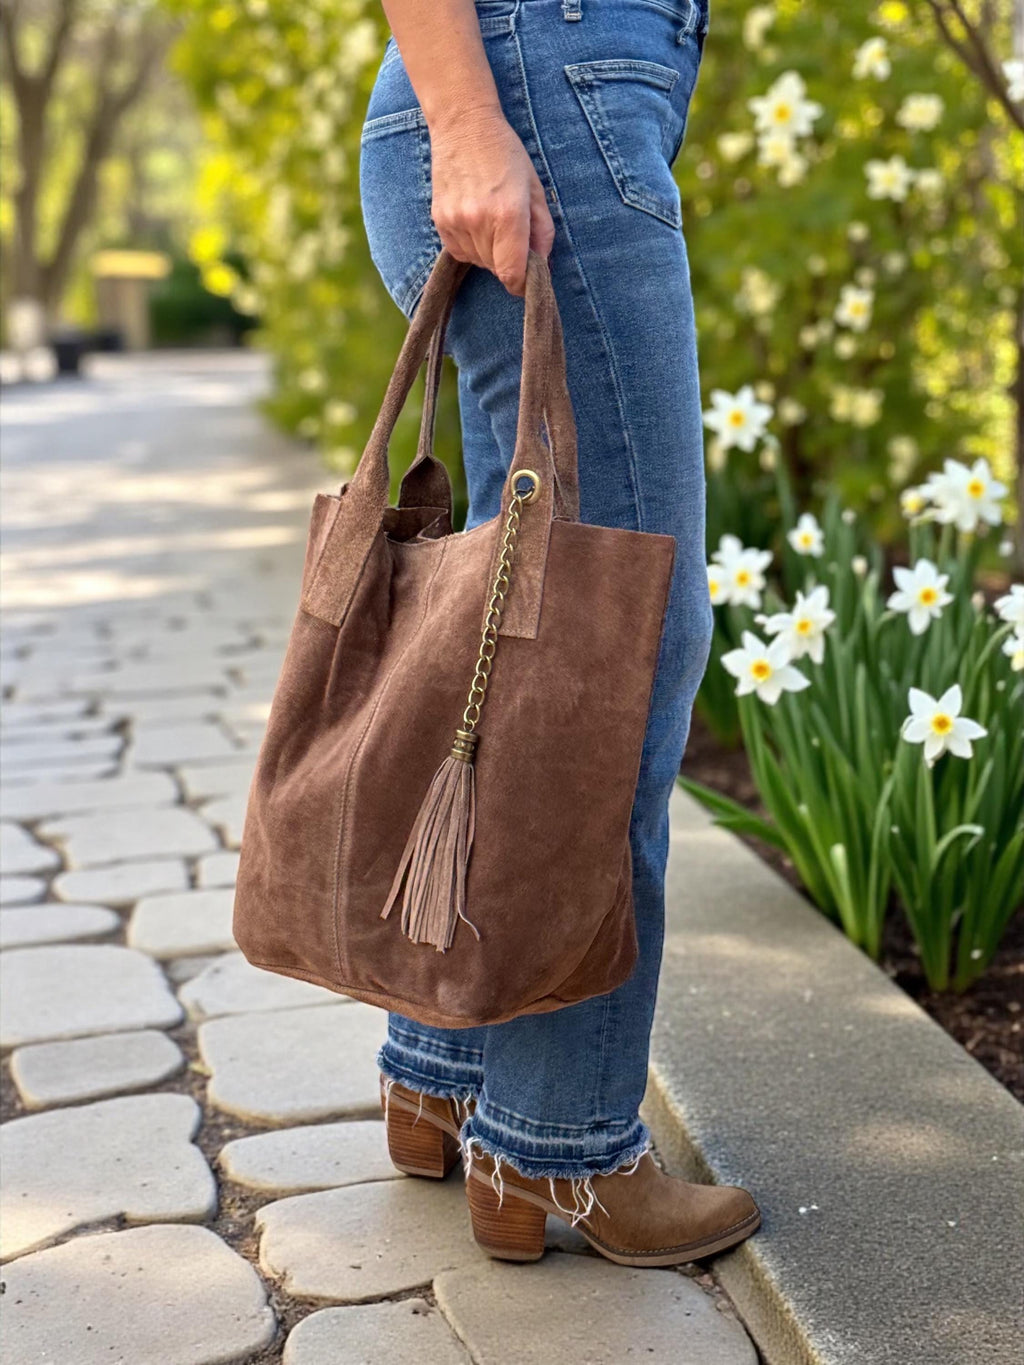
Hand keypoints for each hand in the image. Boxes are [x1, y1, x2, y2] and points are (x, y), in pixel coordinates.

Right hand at [428, 106, 555, 295]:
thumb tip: (542, 265)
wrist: (463, 125)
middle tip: (511, 233)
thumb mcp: (535, 189)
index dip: (522, 284)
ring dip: (489, 252)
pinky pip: (460, 252)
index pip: (512, 275)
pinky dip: (471, 245)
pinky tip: (475, 219)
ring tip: (492, 220)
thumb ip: (543, 232)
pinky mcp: (439, 222)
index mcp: (508, 215)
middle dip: (508, 261)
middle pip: (496, 270)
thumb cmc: (506, 154)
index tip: (527, 279)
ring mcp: (455, 223)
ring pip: (478, 262)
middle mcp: (479, 222)